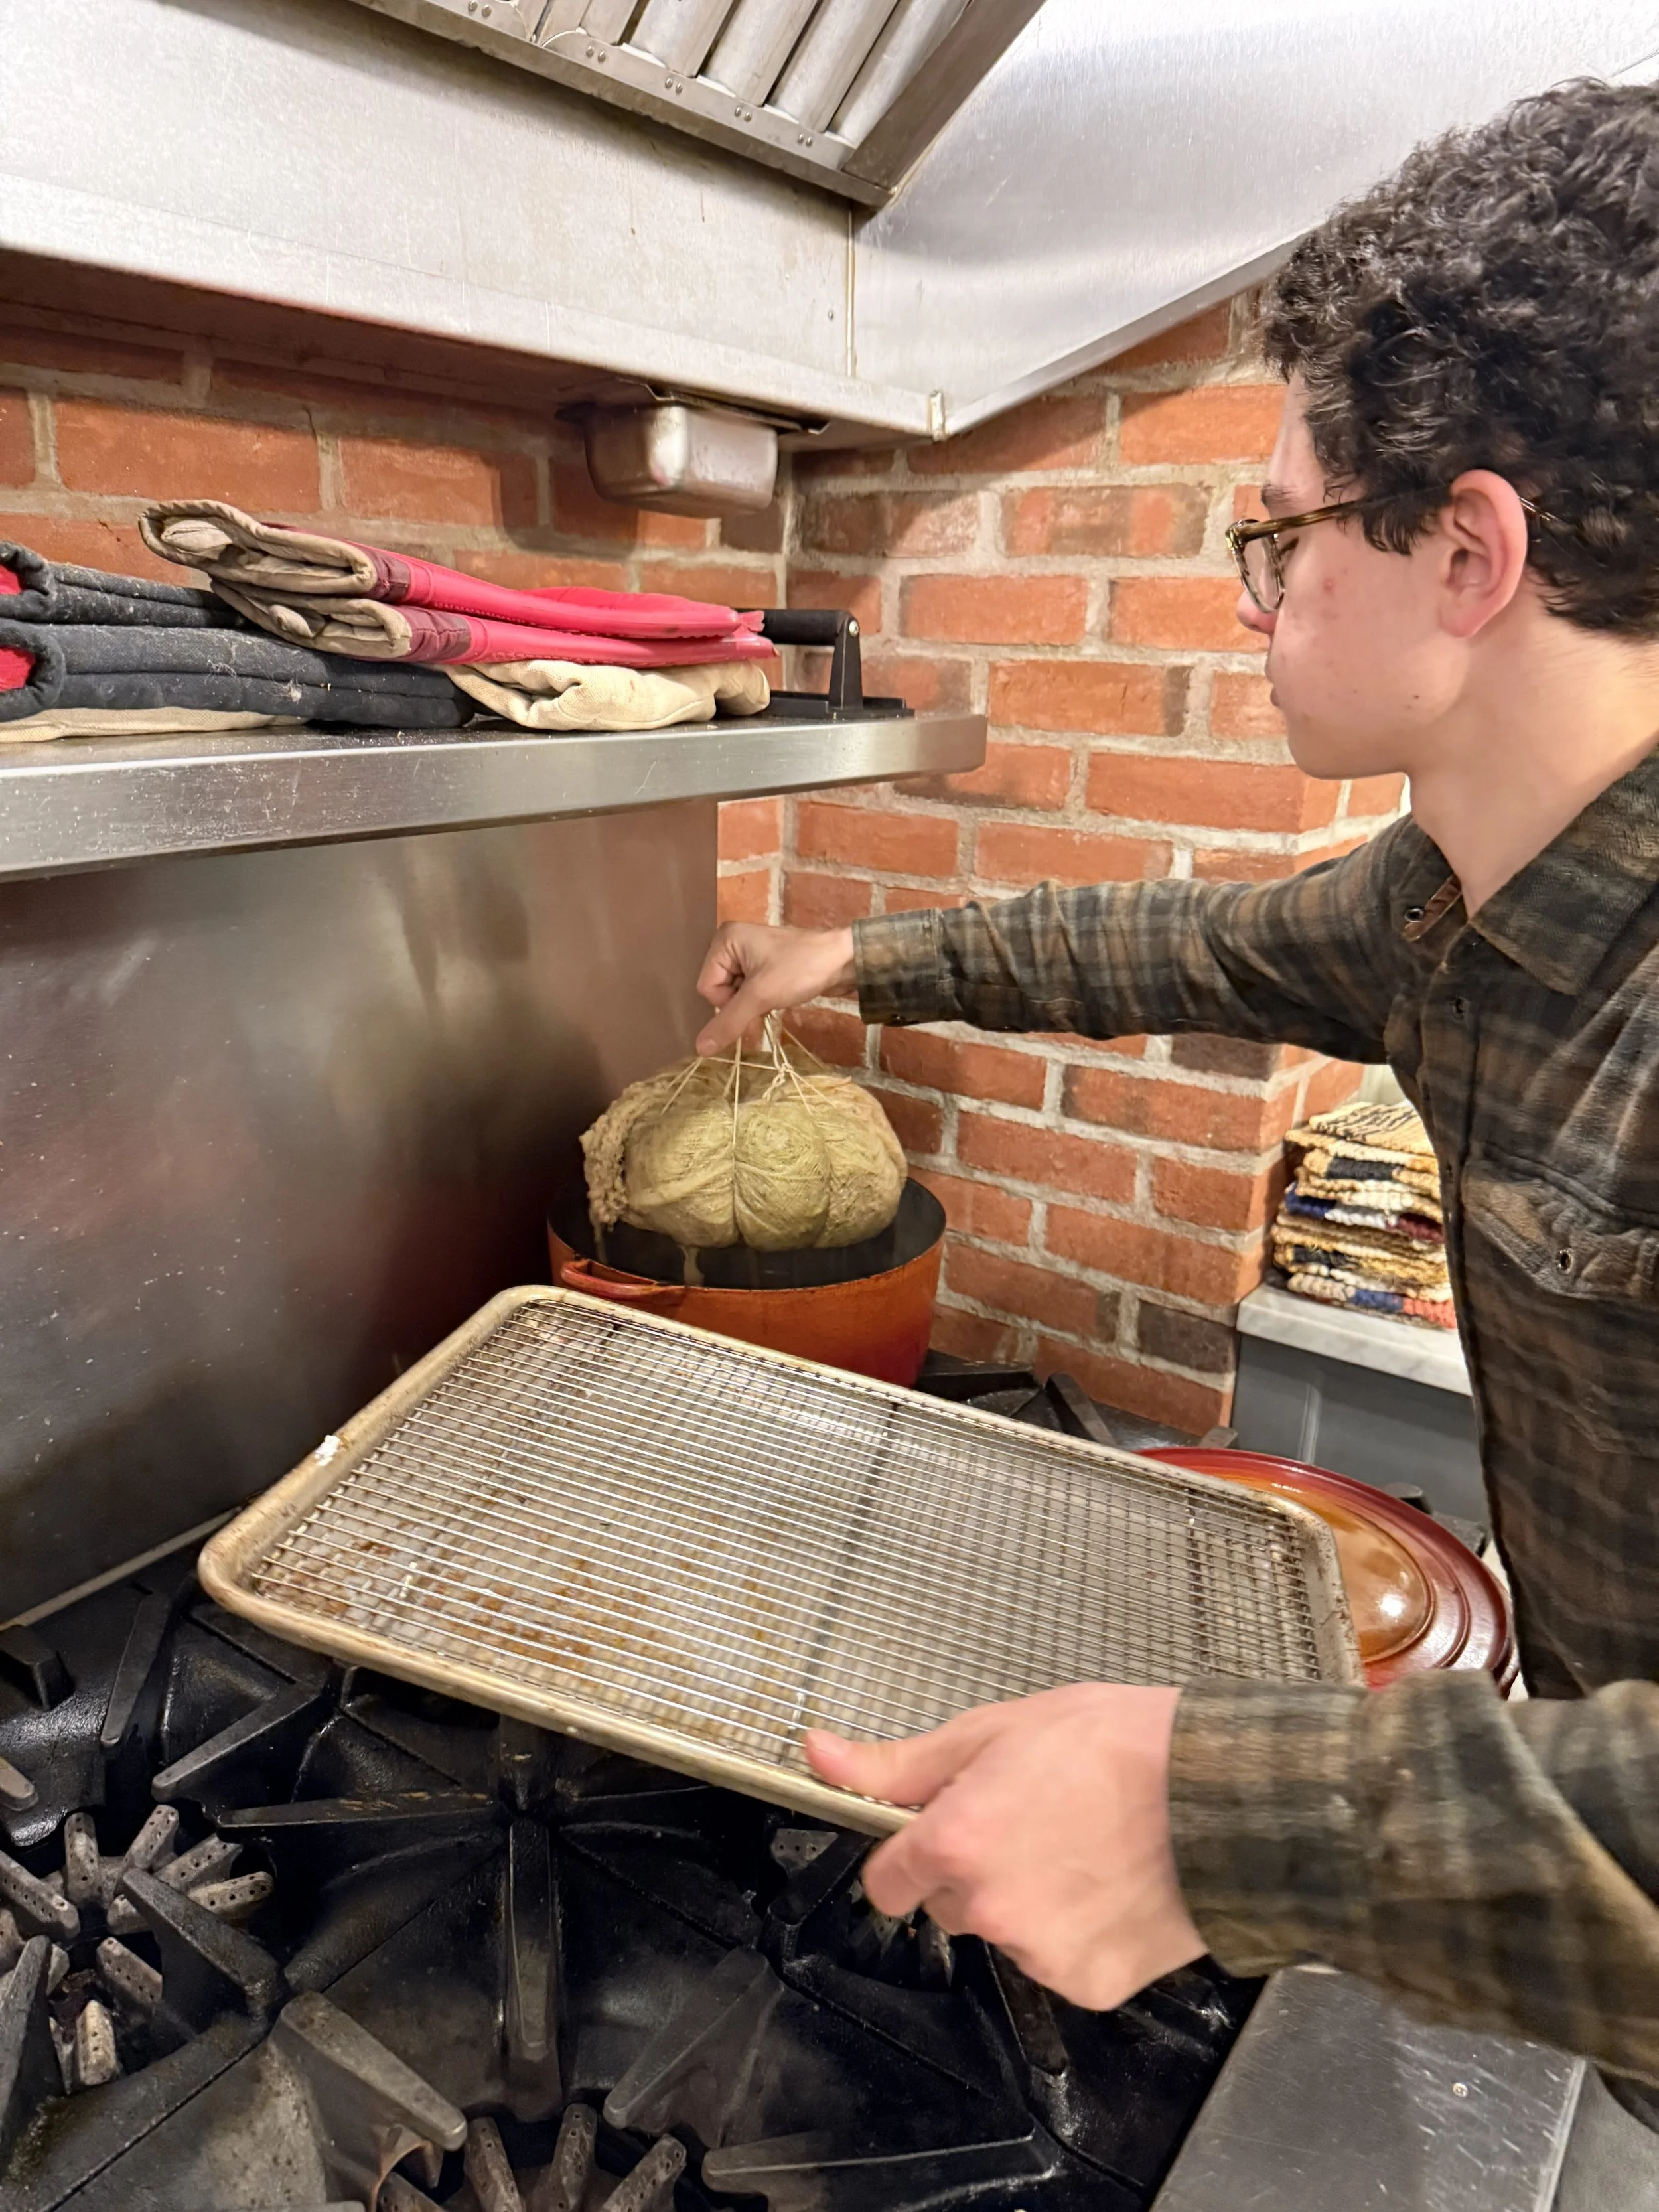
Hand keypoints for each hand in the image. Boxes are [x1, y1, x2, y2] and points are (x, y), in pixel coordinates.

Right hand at [694, 922, 856, 1055]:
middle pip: (718, 990)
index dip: (728, 1001)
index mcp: (724, 939)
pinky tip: (778, 994)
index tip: (755, 998)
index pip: (706, 986)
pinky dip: (761, 998)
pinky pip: (748, 990)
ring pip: (734, 994)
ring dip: (753, 1002)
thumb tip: (700, 1049)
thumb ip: (728, 1022)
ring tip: (776, 992)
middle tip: (767, 995)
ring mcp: (748, 953)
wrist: (843, 960)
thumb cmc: (801, 969)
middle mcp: (731, 942)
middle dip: (741, 1001)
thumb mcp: (761, 996)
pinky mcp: (763, 965)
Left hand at [805, 1685, 1205, 2010]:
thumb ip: (899, 1762)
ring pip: (1005, 1932)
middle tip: (1035, 1821)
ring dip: (1029, 1901)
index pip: (886, 1879)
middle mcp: (988, 1908)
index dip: (912, 1851)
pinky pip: (1058, 1962)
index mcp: (956, 1841)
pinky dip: (1078, 1933)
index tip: (945, 1831)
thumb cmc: (1119, 1747)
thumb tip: (819, 1753)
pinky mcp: (1087, 1985)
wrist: (1222, 1795)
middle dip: (976, 1870)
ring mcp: (1039, 1953)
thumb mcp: (995, 1730)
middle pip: (948, 1904)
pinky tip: (1110, 1886)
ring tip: (1085, 1846)